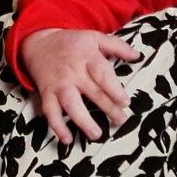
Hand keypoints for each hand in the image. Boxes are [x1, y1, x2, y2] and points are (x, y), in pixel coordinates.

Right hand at [19, 28, 137, 144]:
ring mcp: (59, 84)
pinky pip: (50, 112)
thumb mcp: (94, 37)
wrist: (39, 42)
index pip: (102, 74)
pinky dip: (57, 126)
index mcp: (87, 57)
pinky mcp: (46, 94)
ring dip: (83, 121)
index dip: (114, 89)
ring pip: (71, 104)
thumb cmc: (72, 42)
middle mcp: (73, 72)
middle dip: (107, 108)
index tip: (125, 102)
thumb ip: (116, 46)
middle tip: (120, 121)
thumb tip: (137, 56)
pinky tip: (67, 139)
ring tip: (96, 134)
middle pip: (92, 92)